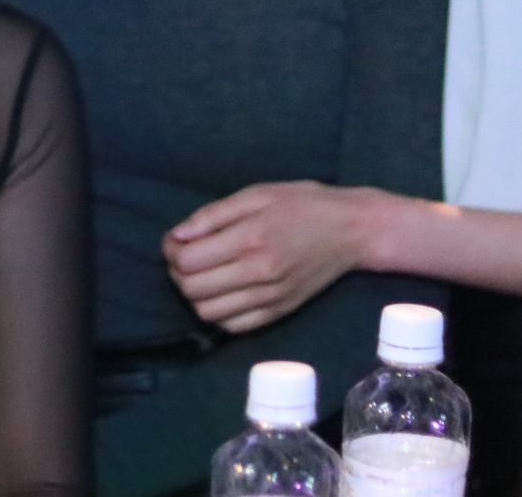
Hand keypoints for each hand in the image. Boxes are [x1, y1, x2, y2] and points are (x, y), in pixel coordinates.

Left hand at [163, 181, 374, 333]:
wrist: (351, 230)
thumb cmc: (303, 204)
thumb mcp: (256, 194)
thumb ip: (213, 216)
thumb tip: (177, 236)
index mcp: (250, 239)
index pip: (188, 261)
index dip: (170, 252)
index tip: (174, 240)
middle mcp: (258, 273)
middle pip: (193, 290)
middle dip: (177, 273)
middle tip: (183, 256)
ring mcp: (270, 298)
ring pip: (208, 313)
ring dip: (194, 296)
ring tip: (200, 274)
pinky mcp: (279, 312)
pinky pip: (233, 326)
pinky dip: (217, 313)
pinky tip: (221, 292)